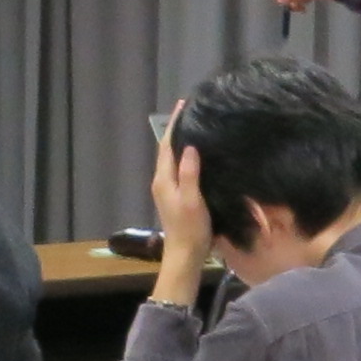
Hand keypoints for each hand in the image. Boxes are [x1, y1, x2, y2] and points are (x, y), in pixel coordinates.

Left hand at [148, 127, 213, 304]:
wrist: (185, 255)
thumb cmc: (190, 229)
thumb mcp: (192, 200)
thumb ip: (189, 173)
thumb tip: (188, 146)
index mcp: (163, 179)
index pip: (166, 145)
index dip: (174, 124)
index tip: (183, 104)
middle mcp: (162, 182)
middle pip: (167, 149)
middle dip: (177, 129)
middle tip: (192, 110)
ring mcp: (168, 190)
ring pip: (173, 159)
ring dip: (181, 142)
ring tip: (196, 125)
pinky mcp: (176, 196)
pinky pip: (179, 168)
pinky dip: (186, 156)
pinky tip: (198, 153)